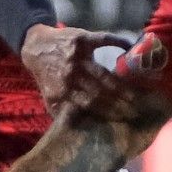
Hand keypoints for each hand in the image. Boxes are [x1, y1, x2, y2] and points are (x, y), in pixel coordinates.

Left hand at [21, 24, 139, 118]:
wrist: (36, 47)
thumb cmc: (48, 74)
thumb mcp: (49, 95)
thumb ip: (62, 110)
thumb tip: (73, 132)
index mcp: (63, 91)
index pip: (89, 105)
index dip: (107, 113)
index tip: (123, 119)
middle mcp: (70, 75)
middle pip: (99, 92)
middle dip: (118, 102)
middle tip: (135, 109)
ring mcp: (76, 57)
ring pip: (102, 73)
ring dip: (120, 83)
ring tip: (135, 92)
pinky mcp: (81, 39)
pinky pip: (102, 40)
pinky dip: (117, 41)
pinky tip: (129, 46)